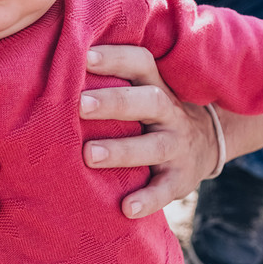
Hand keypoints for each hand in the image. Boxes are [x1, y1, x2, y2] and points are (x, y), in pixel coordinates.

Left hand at [80, 45, 218, 218]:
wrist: (209, 143)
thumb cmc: (153, 113)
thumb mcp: (143, 90)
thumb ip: (111, 80)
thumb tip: (53, 60)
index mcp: (156, 86)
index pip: (141, 63)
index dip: (115, 57)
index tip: (84, 55)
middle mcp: (170, 113)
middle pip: (148, 101)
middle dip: (114, 102)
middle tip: (79, 104)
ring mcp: (177, 146)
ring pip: (154, 146)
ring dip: (121, 150)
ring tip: (89, 155)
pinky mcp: (180, 179)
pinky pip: (165, 190)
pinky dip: (148, 199)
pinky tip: (127, 208)